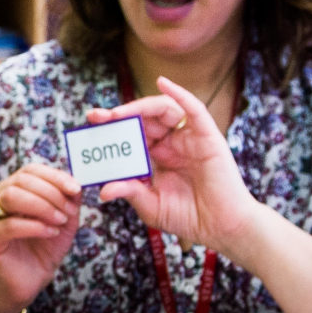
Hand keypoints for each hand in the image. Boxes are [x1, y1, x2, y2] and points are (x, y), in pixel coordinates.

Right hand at [0, 163, 82, 312]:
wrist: (28, 283)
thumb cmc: (43, 249)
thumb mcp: (62, 221)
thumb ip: (68, 200)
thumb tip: (77, 182)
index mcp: (9, 188)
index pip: (29, 170)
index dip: (54, 176)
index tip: (76, 189)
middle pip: (20, 180)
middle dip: (51, 193)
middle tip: (69, 212)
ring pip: (11, 197)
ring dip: (42, 206)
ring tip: (59, 221)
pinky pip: (9, 225)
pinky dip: (34, 226)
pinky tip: (50, 232)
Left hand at [88, 77, 261, 257]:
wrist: (221, 228)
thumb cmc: (189, 217)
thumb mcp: (151, 206)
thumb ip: (129, 192)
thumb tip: (103, 190)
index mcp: (157, 156)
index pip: (131, 134)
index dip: (112, 128)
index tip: (90, 125)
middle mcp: (171, 143)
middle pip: (143, 119)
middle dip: (119, 115)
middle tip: (96, 116)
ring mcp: (189, 138)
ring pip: (164, 110)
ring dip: (139, 106)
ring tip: (118, 112)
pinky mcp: (208, 136)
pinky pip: (194, 109)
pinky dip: (179, 94)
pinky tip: (163, 84)